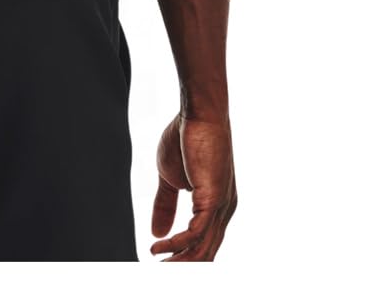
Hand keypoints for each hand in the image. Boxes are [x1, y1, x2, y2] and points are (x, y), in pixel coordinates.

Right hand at [150, 112, 236, 260]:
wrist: (198, 114)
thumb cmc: (186, 138)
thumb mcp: (169, 177)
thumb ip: (165, 204)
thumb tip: (155, 232)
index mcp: (216, 207)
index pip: (204, 243)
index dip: (184, 257)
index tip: (161, 262)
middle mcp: (223, 212)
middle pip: (206, 254)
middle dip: (183, 265)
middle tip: (159, 270)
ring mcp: (221, 208)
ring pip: (203, 250)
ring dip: (179, 261)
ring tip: (157, 264)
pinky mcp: (213, 200)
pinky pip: (196, 235)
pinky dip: (176, 245)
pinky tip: (158, 248)